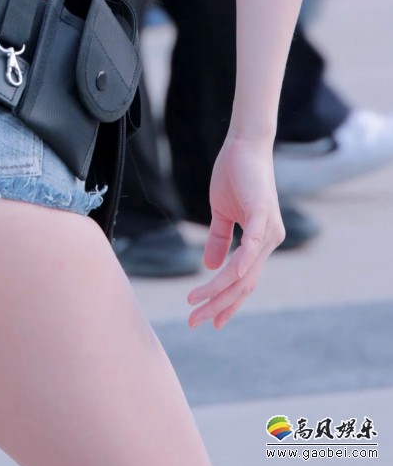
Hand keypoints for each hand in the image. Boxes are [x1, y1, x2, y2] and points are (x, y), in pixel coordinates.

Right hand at [185, 134, 284, 329]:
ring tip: (196, 303)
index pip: (244, 281)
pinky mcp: (262, 213)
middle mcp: (270, 240)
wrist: (245, 144)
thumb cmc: (235, 173)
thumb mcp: (222, 211)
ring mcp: (268, 229)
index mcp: (261, 241)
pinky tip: (226, 278)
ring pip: (243, 271)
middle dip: (218, 304)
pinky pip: (251, 245)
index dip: (227, 302)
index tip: (210, 321)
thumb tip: (210, 266)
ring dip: (218, 290)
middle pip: (243, 284)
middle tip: (195, 322)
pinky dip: (240, 264)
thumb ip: (219, 238)